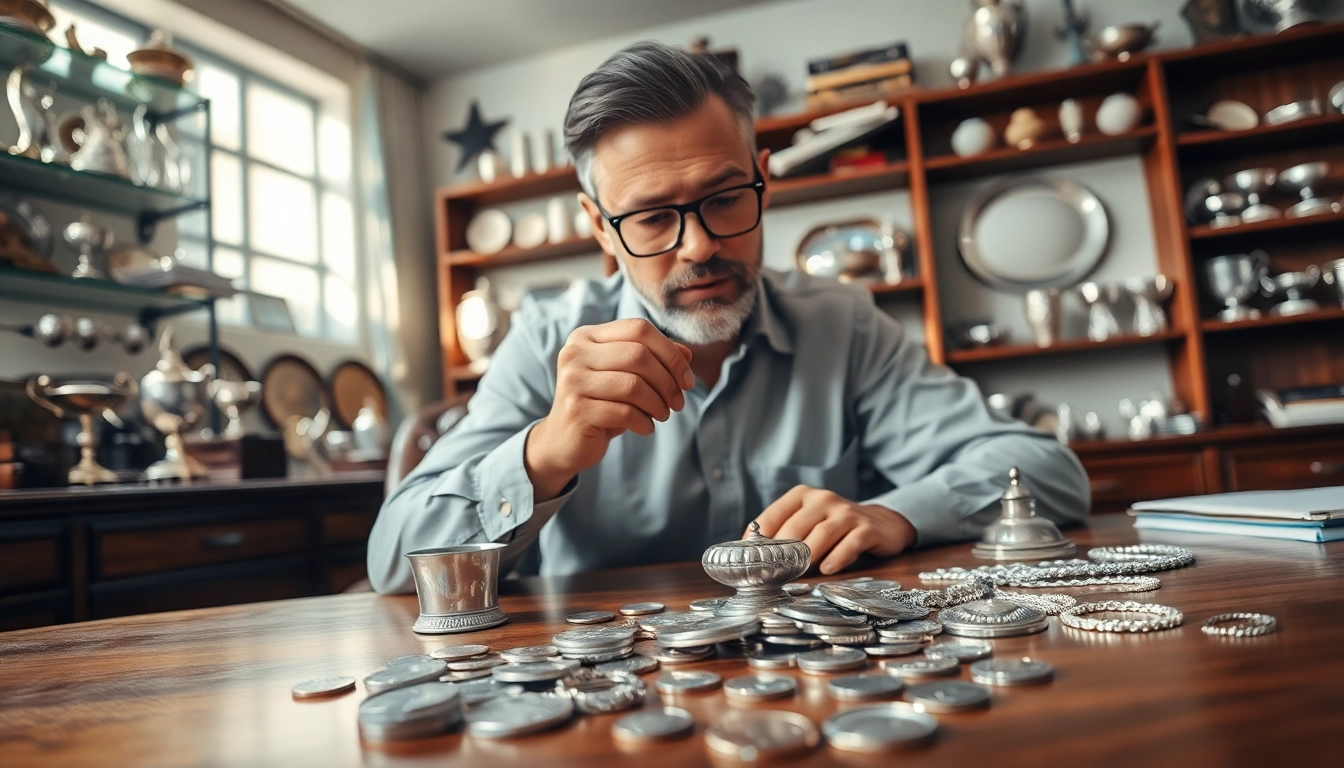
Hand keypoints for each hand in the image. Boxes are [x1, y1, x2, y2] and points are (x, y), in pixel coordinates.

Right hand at [526, 318, 694, 500]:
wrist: (564, 441)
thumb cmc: (601, 403)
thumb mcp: (626, 376)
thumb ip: (654, 360)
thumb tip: (688, 354)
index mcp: (587, 336)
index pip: (638, 329)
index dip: (670, 352)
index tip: (686, 379)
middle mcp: (575, 353)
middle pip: (638, 355)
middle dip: (668, 381)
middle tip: (678, 402)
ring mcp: (573, 380)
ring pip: (633, 385)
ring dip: (658, 404)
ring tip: (663, 415)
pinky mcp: (576, 409)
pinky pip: (624, 412)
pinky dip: (644, 422)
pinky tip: (646, 427)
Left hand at [751, 486, 915, 574]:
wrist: (880, 523)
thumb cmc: (834, 526)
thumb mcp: (808, 521)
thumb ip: (785, 532)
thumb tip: (755, 554)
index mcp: (803, 495)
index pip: (775, 513)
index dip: (760, 535)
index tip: (751, 555)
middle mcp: (824, 499)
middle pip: (797, 526)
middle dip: (783, 550)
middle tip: (774, 571)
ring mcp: (847, 512)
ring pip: (822, 533)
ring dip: (808, 555)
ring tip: (799, 572)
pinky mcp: (867, 528)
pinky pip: (850, 543)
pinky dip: (837, 557)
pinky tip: (827, 569)